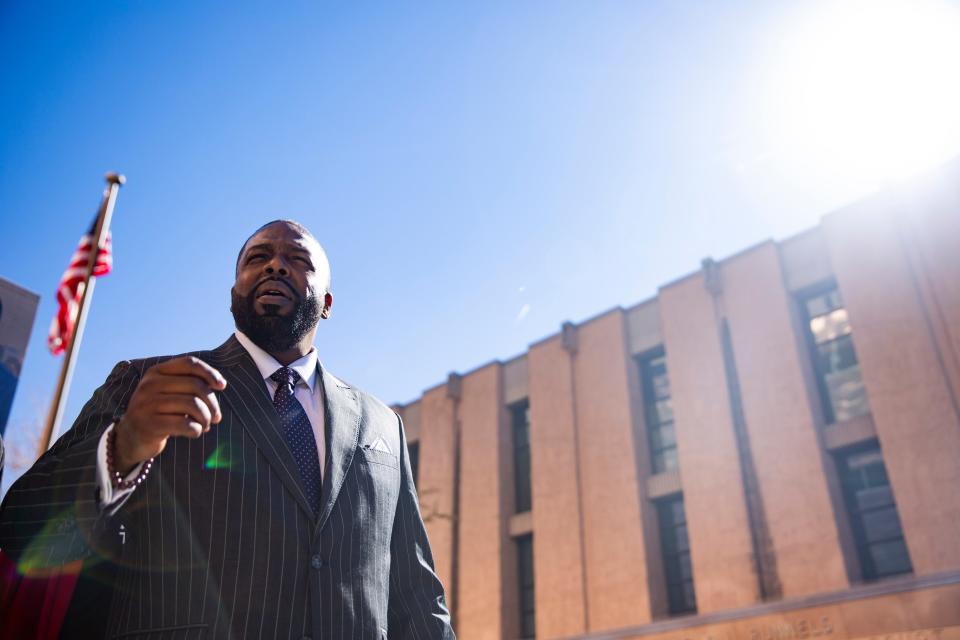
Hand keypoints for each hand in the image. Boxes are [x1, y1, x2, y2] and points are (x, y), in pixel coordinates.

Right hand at [114, 356, 226, 472]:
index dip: (210, 373)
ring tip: (206, 425)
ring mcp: (146, 404)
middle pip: (195, 385)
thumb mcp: (171, 393)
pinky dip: (197, 429)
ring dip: (206, 418)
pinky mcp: (149, 425)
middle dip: (212, 403)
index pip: (189, 363)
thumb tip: (219, 384)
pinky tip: (196, 432)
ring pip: (193, 405)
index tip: (222, 386)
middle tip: (216, 417)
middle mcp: (149, 385)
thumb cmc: (161, 412)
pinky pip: (185, 424)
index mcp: (156, 372)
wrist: (131, 437)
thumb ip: (191, 384)